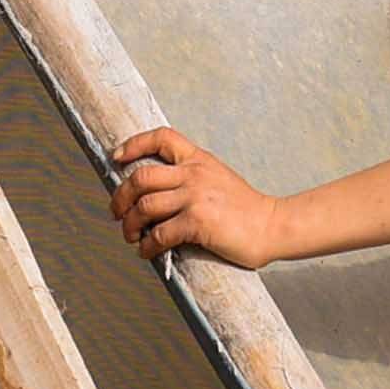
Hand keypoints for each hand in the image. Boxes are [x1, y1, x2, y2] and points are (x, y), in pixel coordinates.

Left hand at [108, 128, 287, 266]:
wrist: (272, 226)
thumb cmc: (245, 209)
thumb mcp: (217, 178)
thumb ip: (191, 177)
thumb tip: (156, 192)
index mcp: (199, 159)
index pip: (161, 137)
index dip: (134, 144)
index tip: (117, 158)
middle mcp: (194, 174)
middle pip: (141, 176)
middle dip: (120, 197)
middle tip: (116, 212)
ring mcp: (195, 197)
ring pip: (144, 207)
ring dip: (130, 225)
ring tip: (131, 236)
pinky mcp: (197, 222)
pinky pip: (159, 234)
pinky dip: (147, 246)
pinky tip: (147, 251)